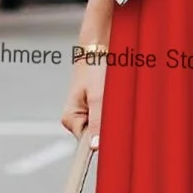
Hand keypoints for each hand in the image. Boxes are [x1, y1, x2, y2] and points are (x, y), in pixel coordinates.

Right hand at [61, 13, 111, 138]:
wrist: (100, 45)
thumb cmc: (96, 67)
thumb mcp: (98, 96)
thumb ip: (97, 122)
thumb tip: (95, 147)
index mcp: (71, 118)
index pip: (86, 144)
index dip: (102, 143)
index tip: (116, 143)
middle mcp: (78, 118)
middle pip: (98, 135)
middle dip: (110, 127)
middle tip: (119, 111)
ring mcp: (88, 112)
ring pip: (106, 125)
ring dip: (116, 117)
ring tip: (118, 99)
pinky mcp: (98, 105)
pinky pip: (110, 115)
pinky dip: (117, 110)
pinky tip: (121, 99)